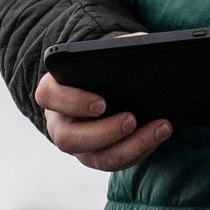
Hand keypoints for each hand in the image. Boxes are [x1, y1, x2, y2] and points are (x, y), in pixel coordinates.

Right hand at [35, 53, 173, 172]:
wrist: (111, 82)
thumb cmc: (107, 64)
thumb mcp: (110, 51)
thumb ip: (119, 46)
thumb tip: (143, 47)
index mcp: (54, 90)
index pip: (49, 96)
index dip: (72, 101)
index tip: (102, 102)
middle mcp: (60, 122)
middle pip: (68, 138)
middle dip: (104, 133)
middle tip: (132, 119)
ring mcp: (79, 145)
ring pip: (96, 159)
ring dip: (130, 147)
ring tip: (160, 128)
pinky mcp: (99, 157)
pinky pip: (117, 163)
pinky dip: (141, 151)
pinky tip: (160, 135)